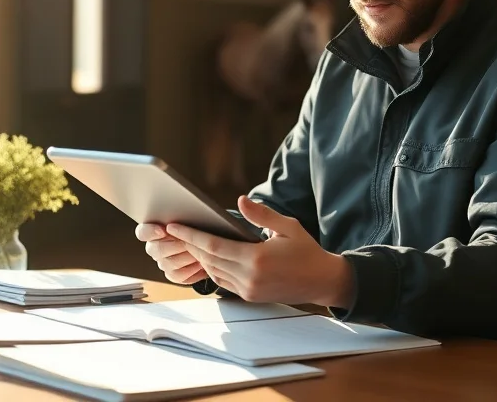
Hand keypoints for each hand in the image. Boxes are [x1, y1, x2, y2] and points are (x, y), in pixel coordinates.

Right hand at [136, 223, 208, 284]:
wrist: (207, 247)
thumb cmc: (195, 228)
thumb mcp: (187, 220)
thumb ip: (179, 220)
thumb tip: (180, 221)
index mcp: (152, 232)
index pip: (142, 232)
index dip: (150, 232)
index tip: (163, 230)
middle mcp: (154, 248)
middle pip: (156, 249)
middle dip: (175, 244)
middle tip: (188, 241)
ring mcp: (163, 263)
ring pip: (168, 263)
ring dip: (186, 257)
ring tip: (199, 251)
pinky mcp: (173, 275)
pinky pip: (178, 276)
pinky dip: (191, 270)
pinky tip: (201, 263)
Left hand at [165, 196, 354, 308]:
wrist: (322, 281)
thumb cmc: (306, 251)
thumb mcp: (287, 227)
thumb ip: (261, 214)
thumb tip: (240, 200)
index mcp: (256, 258)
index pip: (213, 245)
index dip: (191, 235)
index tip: (174, 226)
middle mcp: (249, 277)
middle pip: (208, 259)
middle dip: (190, 244)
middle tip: (175, 231)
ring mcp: (248, 289)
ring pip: (213, 271)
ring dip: (199, 257)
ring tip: (188, 241)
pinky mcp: (250, 296)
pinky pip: (223, 281)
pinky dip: (212, 268)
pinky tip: (207, 256)